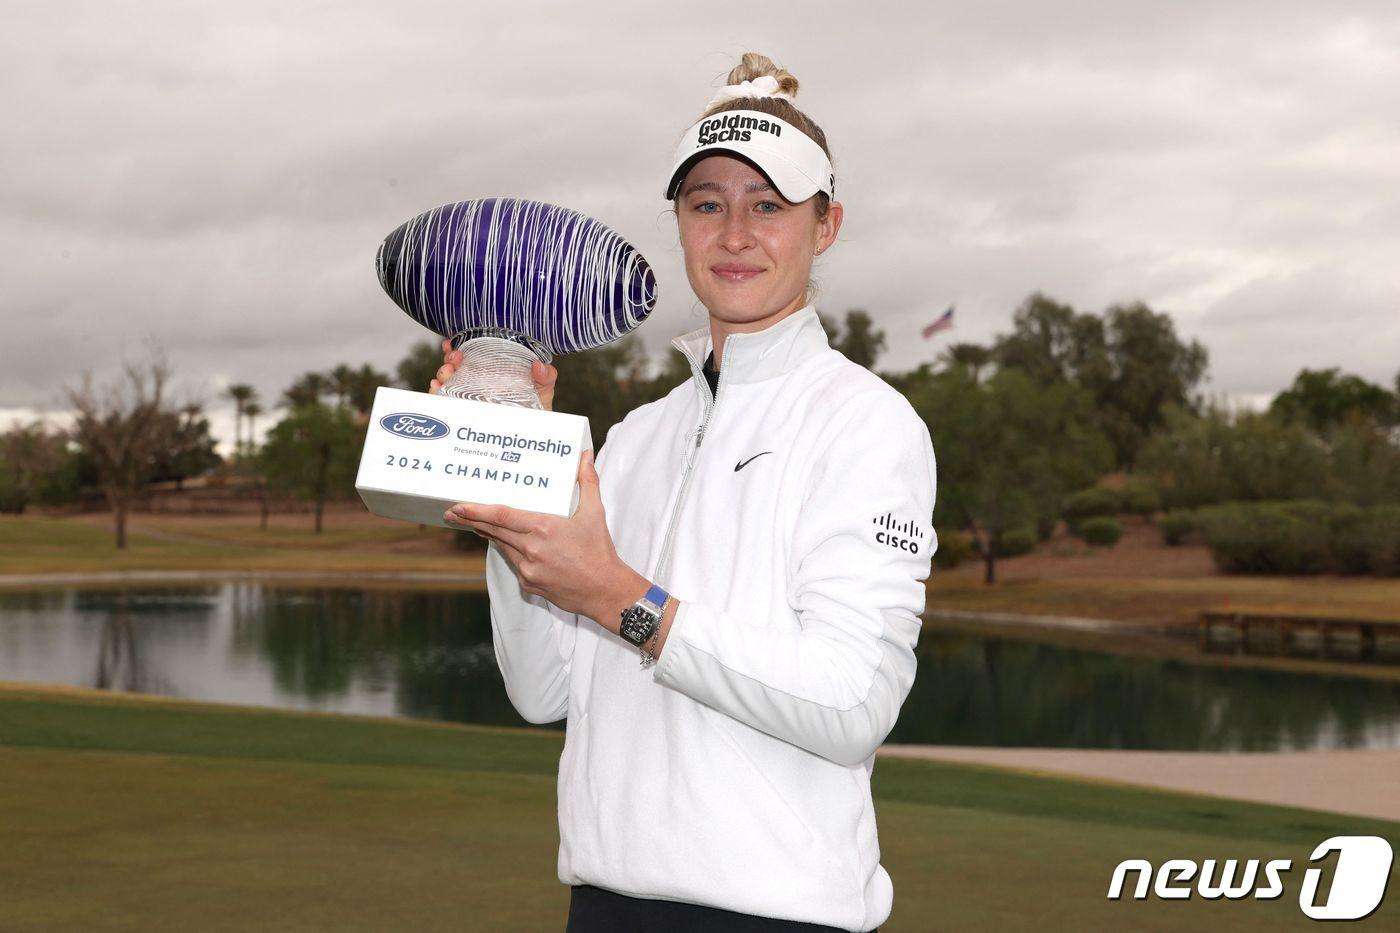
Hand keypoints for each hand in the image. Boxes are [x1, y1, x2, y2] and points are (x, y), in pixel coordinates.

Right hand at [430, 337, 558, 410]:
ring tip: (449, 372)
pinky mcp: (462, 417)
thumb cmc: (535, 412)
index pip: (469, 357)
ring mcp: (467, 401)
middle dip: (450, 359)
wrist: (533, 438)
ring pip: (445, 384)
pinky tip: (438, 388)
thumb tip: (539, 365)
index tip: (453, 342)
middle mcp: (474, 387)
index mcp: (490, 375)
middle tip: (455, 358)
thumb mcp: (543, 391)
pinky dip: (436, 394)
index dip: (458, 348)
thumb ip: (545, 377)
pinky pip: (442, 404)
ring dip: (443, 374)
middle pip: (453, 368)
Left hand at [443, 449, 642, 624]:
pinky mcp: (529, 584)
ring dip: (492, 535)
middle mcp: (530, 549)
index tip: (458, 506)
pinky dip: (511, 552)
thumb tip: (584, 456)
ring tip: (478, 524)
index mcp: (543, 528)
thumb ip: (587, 482)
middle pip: (493, 531)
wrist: (604, 591)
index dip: (476, 511)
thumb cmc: (599, 552)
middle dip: (471, 521)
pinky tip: (512, 546)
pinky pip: (514, 564)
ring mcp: (527, 569)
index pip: (501, 517)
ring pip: (502, 547)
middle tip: (453, 512)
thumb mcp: (595, 513)